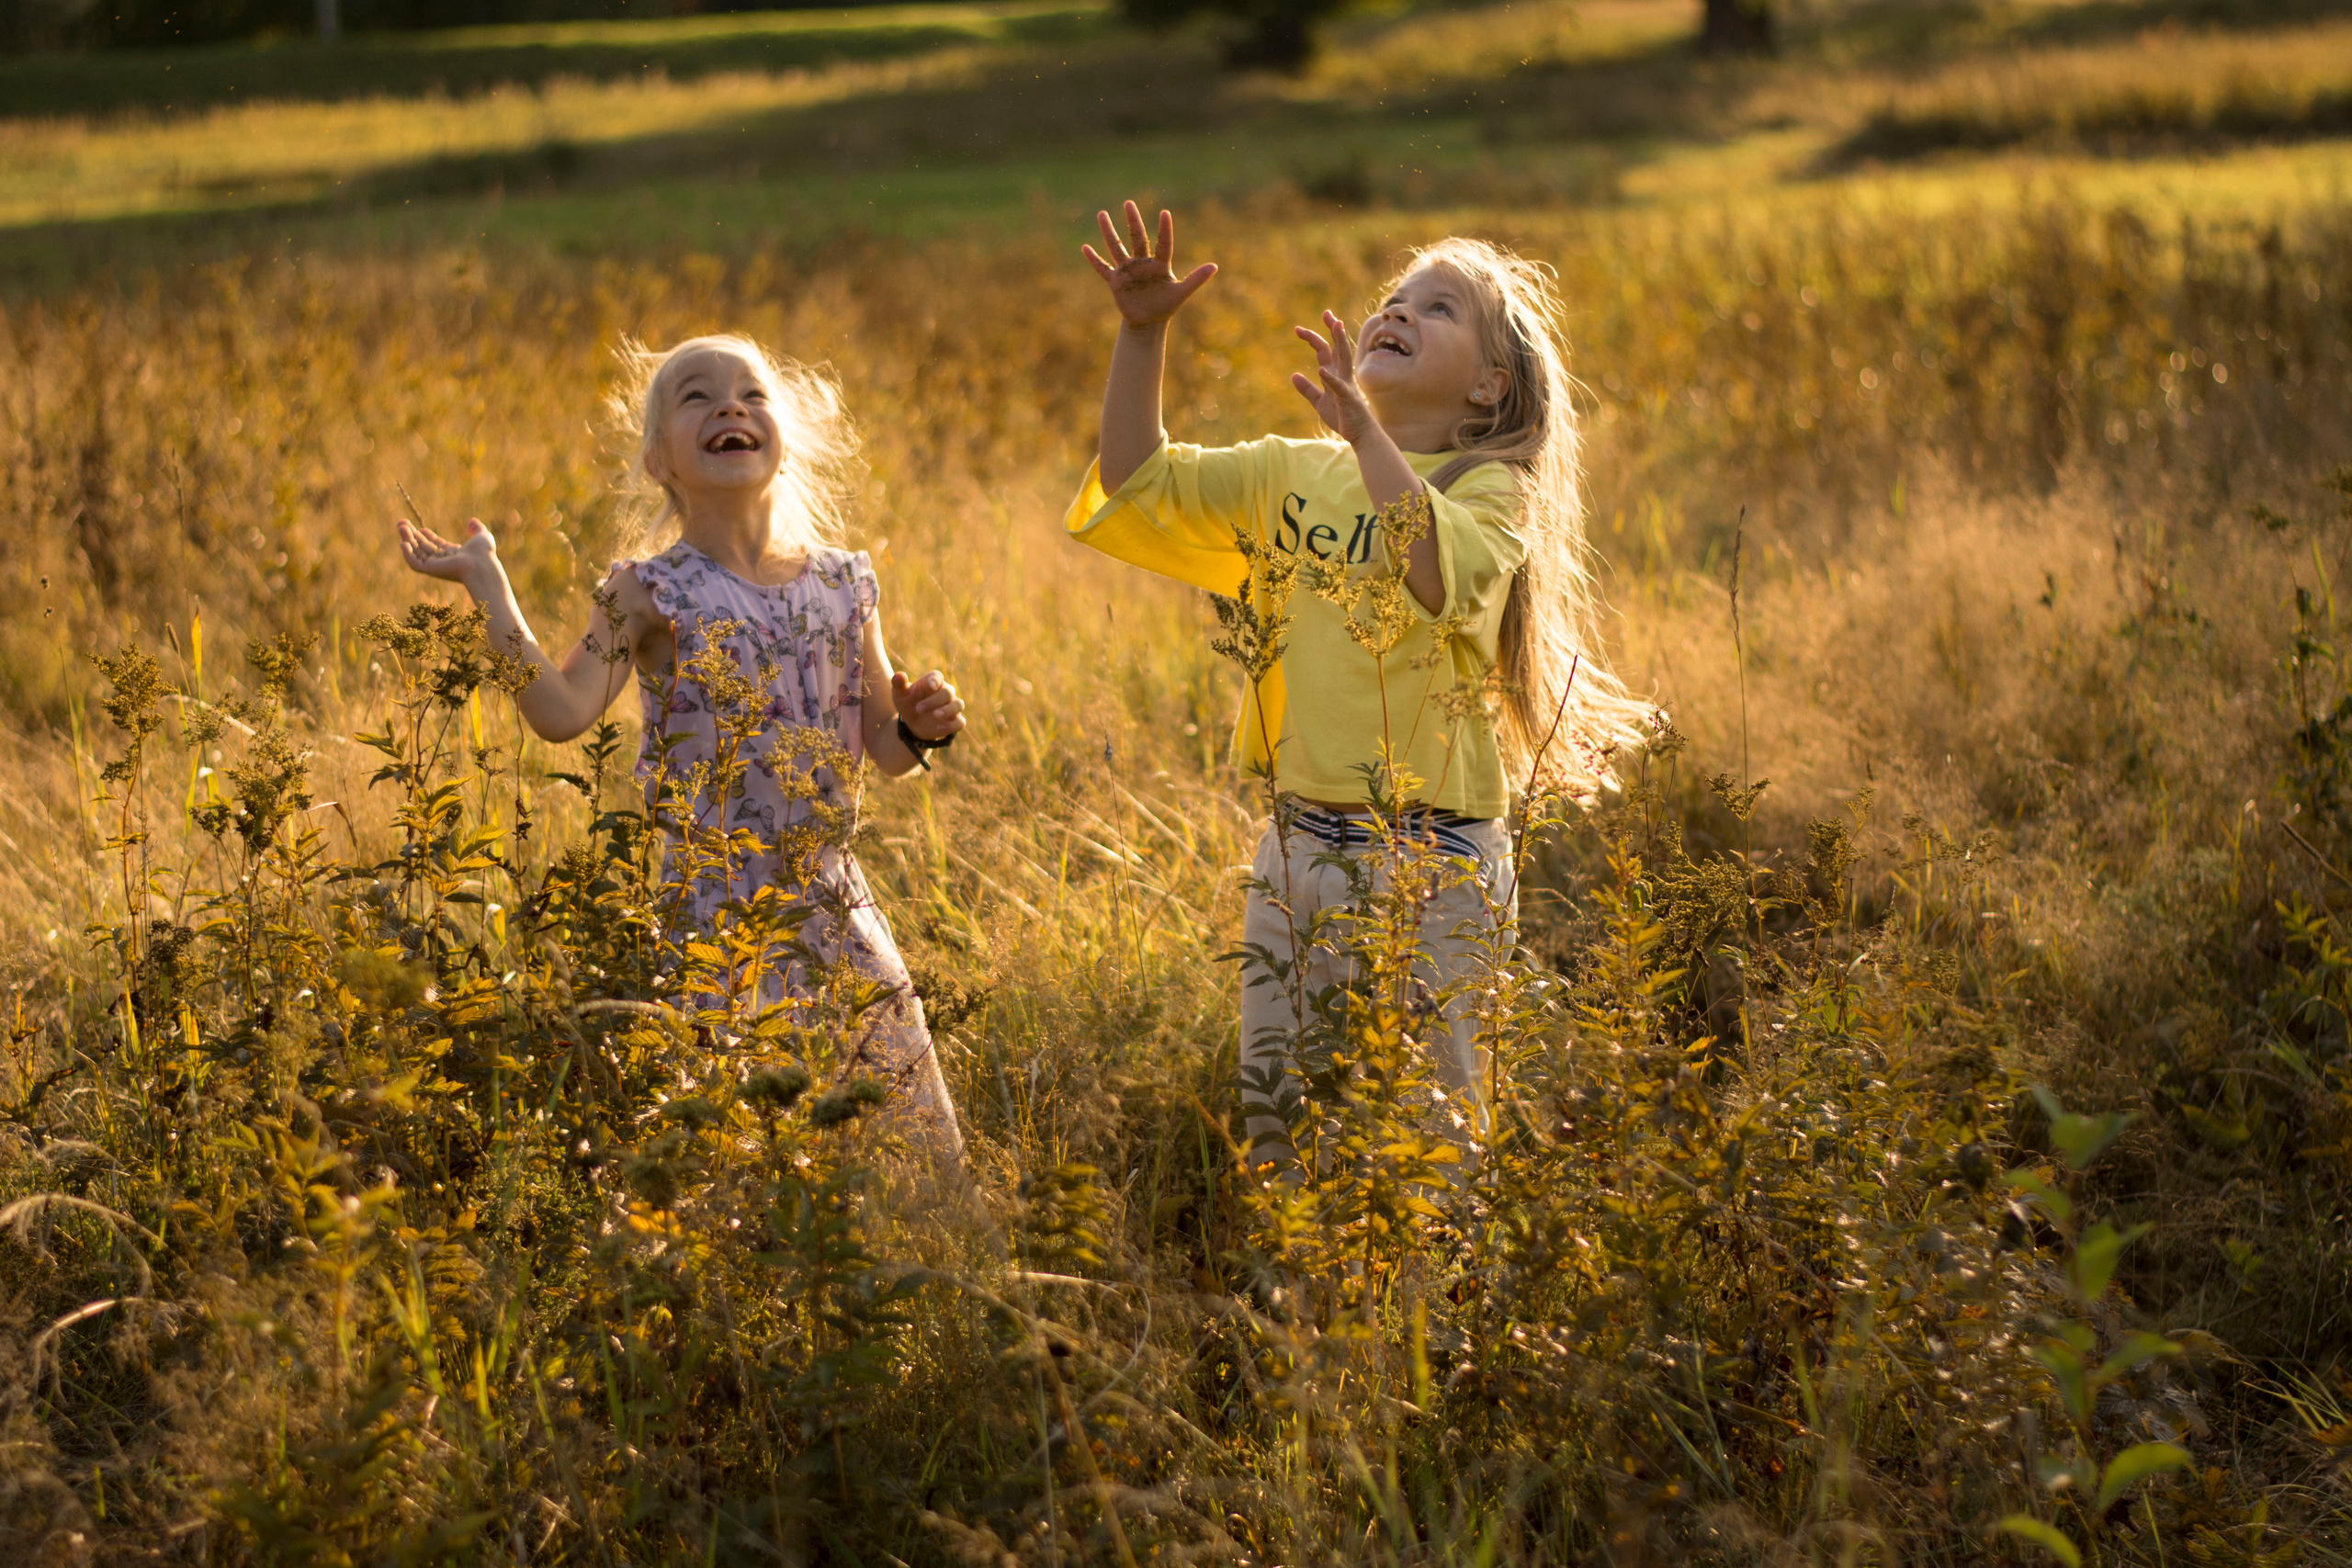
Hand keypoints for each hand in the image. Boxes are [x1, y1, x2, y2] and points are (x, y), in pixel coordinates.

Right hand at [396, 517, 499, 590]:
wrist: (481, 564)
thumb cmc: (483, 553)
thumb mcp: (482, 536)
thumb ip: (477, 529)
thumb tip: (471, 521)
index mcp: (453, 554)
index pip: (435, 545)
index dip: (427, 537)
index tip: (421, 528)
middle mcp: (443, 561)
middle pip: (423, 547)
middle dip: (412, 535)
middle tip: (401, 523)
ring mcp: (436, 566)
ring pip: (416, 552)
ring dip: (407, 539)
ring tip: (400, 526)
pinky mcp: (430, 569)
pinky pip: (414, 564)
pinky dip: (407, 555)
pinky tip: (402, 543)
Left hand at [892, 669, 966, 741]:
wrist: (912, 722)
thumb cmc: (908, 703)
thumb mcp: (900, 694)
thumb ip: (899, 684)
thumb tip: (898, 675)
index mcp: (933, 681)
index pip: (937, 677)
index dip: (935, 680)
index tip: (929, 686)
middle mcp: (946, 691)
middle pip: (947, 692)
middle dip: (934, 700)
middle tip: (918, 709)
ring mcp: (952, 706)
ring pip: (958, 705)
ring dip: (948, 710)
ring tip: (936, 715)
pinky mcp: (955, 721)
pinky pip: (960, 722)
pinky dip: (952, 725)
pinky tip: (940, 728)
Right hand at [1082, 201, 1216, 330]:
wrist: (1148, 322)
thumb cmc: (1166, 306)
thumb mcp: (1181, 293)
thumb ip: (1196, 279)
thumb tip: (1215, 266)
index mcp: (1160, 264)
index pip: (1163, 243)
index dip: (1165, 230)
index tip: (1165, 212)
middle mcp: (1143, 263)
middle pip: (1137, 238)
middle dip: (1133, 221)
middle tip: (1129, 203)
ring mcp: (1128, 270)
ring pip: (1116, 247)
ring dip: (1108, 232)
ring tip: (1102, 214)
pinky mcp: (1116, 281)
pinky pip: (1103, 268)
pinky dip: (1093, 259)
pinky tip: (1084, 247)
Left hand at [1291, 310, 1381, 445]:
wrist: (1361, 435)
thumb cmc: (1342, 418)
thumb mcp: (1319, 402)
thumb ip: (1307, 389)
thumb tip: (1293, 375)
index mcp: (1336, 375)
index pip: (1325, 351)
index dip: (1314, 338)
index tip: (1300, 329)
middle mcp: (1343, 375)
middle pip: (1337, 348)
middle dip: (1332, 329)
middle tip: (1326, 312)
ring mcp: (1346, 385)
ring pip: (1344, 358)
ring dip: (1340, 341)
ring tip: (1336, 325)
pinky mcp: (1347, 399)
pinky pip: (1338, 386)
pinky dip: (1330, 378)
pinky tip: (1321, 370)